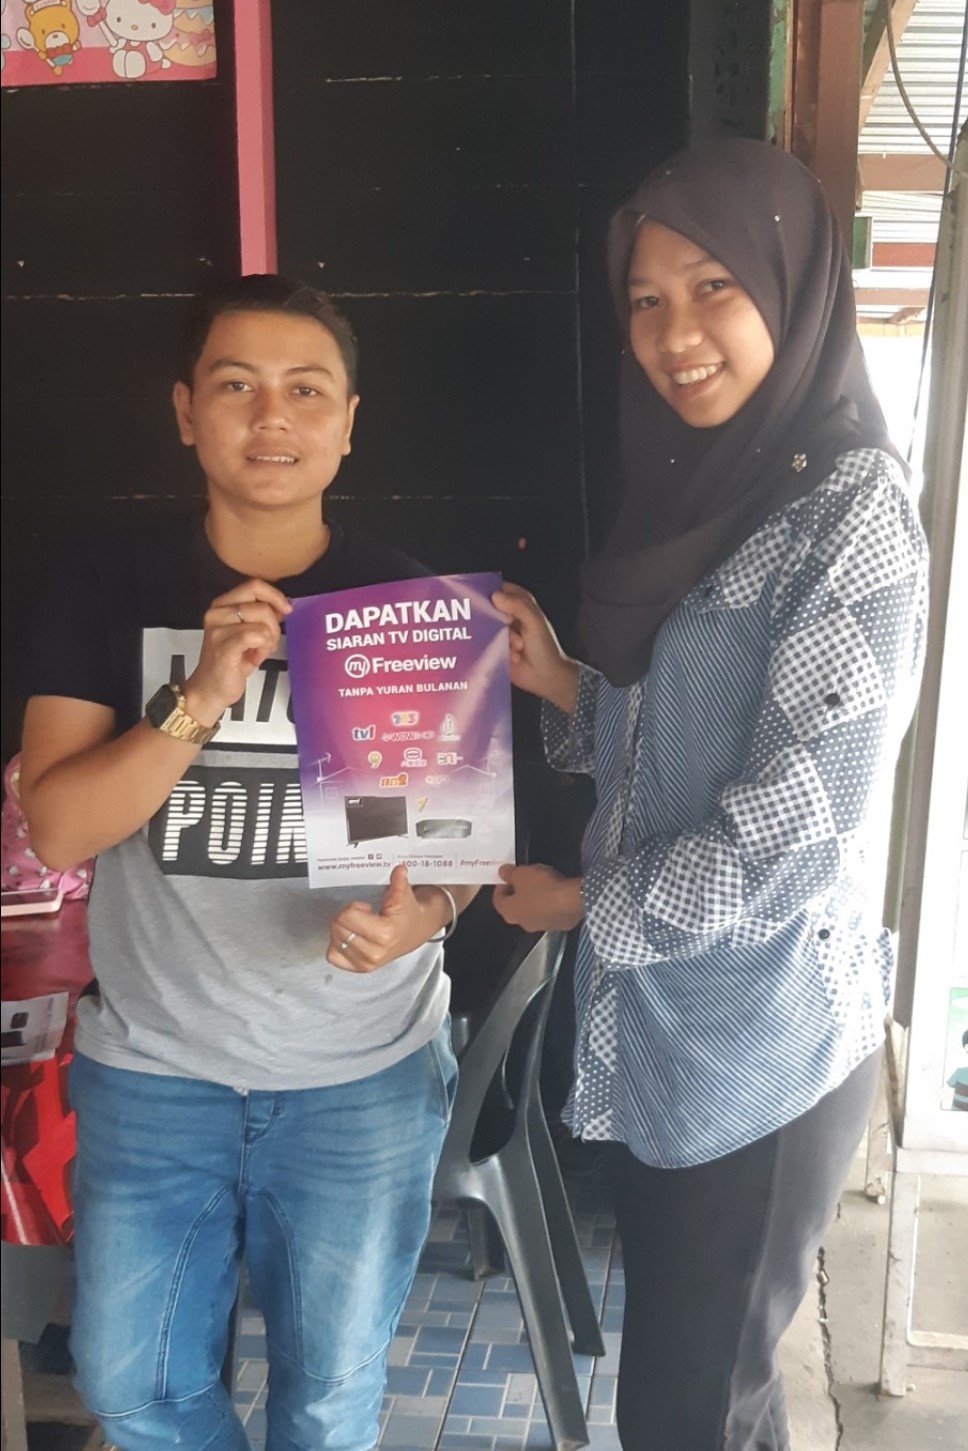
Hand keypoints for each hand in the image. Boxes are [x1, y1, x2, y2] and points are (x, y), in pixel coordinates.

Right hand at [183, 580, 291, 725]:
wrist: (210, 689)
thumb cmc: (229, 662)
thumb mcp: (247, 633)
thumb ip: (261, 616)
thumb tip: (282, 605)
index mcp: (222, 605)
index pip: (254, 586)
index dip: (275, 596)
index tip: (286, 609)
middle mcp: (217, 613)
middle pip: (261, 605)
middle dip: (273, 626)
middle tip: (268, 641)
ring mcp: (218, 629)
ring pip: (262, 623)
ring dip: (268, 640)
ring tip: (257, 652)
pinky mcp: (224, 646)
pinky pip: (256, 637)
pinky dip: (262, 649)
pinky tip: (254, 657)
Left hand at [327, 865, 445, 973]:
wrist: (417, 931)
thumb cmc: (408, 916)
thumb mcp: (404, 897)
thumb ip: (399, 882)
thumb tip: (398, 870)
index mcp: (383, 934)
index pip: (348, 916)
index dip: (354, 906)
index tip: (365, 907)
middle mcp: (373, 952)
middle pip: (337, 927)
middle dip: (347, 916)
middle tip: (362, 916)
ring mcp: (366, 963)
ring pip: (334, 940)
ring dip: (342, 929)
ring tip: (359, 926)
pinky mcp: (360, 968)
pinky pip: (333, 956)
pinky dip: (338, 945)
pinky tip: (350, 938)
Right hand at [491, 583, 578, 712]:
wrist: (546, 677)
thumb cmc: (545, 648)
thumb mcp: (535, 623)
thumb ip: (518, 606)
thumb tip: (495, 596)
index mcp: (521, 605)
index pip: (502, 590)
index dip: (493, 592)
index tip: (489, 599)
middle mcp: (509, 617)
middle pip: (490, 608)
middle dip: (495, 618)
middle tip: (507, 626)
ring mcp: (501, 634)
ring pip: (488, 627)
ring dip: (502, 638)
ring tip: (518, 647)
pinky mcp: (495, 649)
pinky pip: (486, 644)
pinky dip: (498, 650)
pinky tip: (513, 656)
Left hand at [492, 864, 583, 932]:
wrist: (572, 900)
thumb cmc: (542, 887)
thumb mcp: (521, 874)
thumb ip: (509, 873)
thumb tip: (502, 873)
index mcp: (510, 913)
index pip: (498, 901)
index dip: (500, 886)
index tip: (507, 876)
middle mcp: (524, 924)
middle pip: (516, 907)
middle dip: (518, 892)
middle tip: (524, 879)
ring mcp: (543, 927)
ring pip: (533, 911)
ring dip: (534, 899)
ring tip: (542, 884)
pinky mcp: (560, 925)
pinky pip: (550, 912)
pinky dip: (550, 904)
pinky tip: (556, 892)